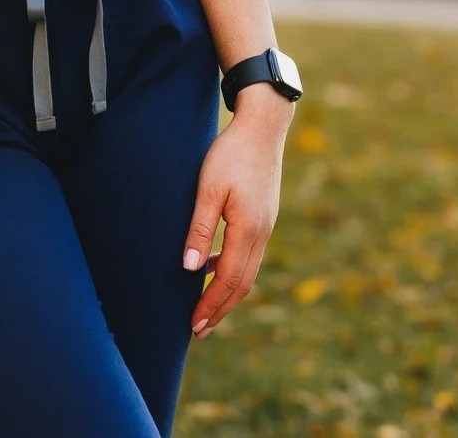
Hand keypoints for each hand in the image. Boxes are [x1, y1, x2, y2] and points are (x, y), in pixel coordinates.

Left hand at [181, 87, 291, 335]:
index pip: (228, 280)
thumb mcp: (209, 188)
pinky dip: (234, 270)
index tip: (194, 324)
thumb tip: (191, 268)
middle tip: (199, 330)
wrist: (263, 127)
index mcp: (248, 230)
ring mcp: (266, 226)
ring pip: (248, 272)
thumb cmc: (231, 154)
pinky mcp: (264, 216)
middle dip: (220, 309)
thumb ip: (201, 229)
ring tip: (207, 307)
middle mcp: (262, 234)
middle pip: (242, 284)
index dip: (211, 305)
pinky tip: (216, 267)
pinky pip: (249, 255)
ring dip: (227, 293)